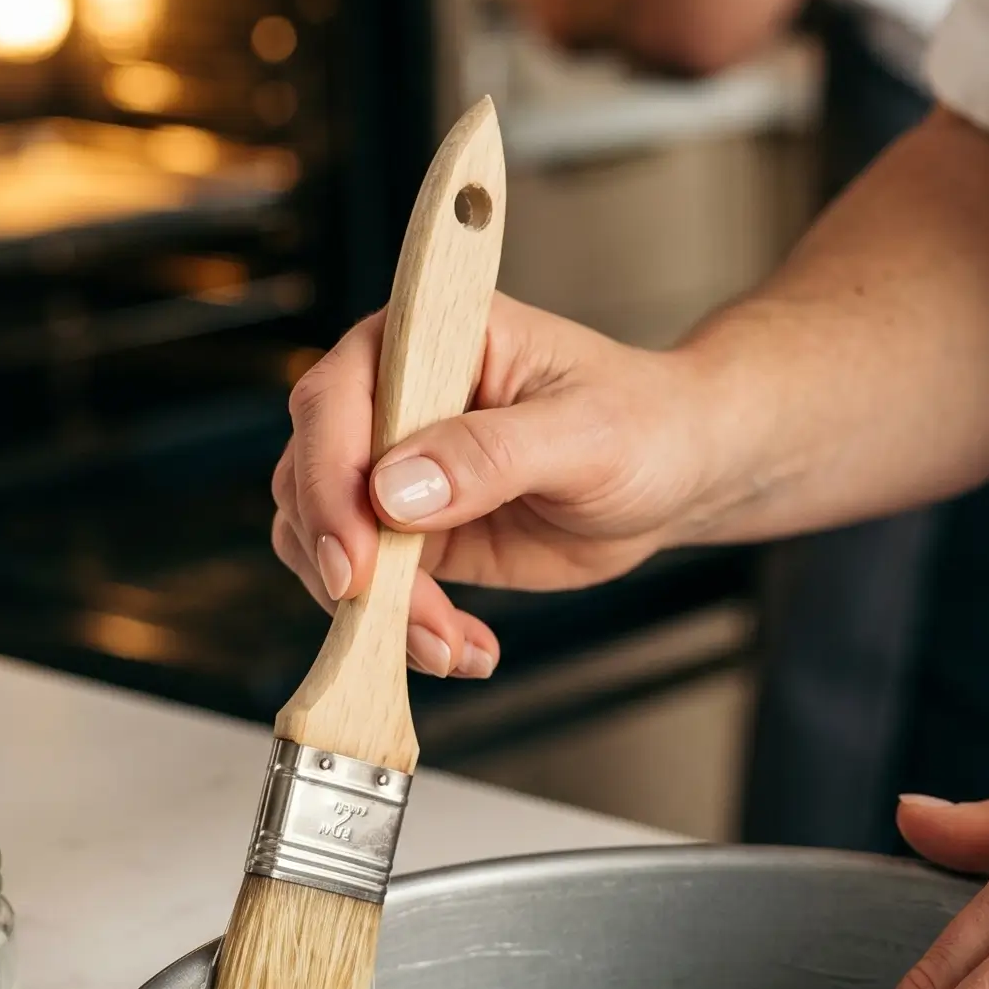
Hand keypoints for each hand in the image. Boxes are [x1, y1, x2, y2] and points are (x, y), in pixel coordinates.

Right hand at [271, 294, 712, 678]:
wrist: (677, 473)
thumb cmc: (643, 423)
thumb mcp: (583, 433)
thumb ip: (489, 455)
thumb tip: (394, 490)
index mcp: (425, 338)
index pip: (335, 401)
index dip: (329, 482)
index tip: (354, 560)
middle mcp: (392, 401)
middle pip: (311, 480)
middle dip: (349, 565)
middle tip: (407, 625)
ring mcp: (396, 473)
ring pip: (328, 545)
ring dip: (377, 612)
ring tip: (452, 648)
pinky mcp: (414, 536)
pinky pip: (375, 591)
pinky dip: (406, 631)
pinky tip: (466, 650)